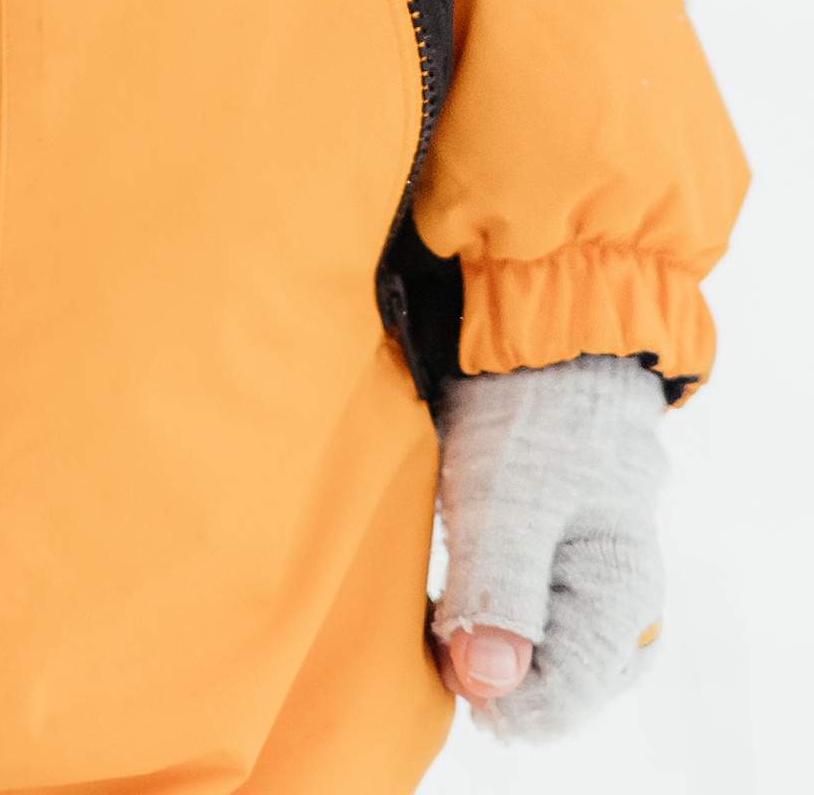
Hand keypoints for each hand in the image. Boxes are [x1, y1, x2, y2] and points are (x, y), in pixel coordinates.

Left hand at [431, 354, 663, 739]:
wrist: (542, 354)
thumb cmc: (530, 419)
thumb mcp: (505, 500)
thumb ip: (500, 593)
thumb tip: (485, 687)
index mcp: (621, 601)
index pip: (559, 703)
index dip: (492, 693)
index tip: (441, 650)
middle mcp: (622, 617)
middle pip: (547, 693)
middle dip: (485, 672)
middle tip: (434, 619)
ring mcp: (597, 602)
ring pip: (534, 670)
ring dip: (482, 649)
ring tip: (440, 604)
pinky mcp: (567, 584)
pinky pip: (529, 638)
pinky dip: (488, 628)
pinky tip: (454, 602)